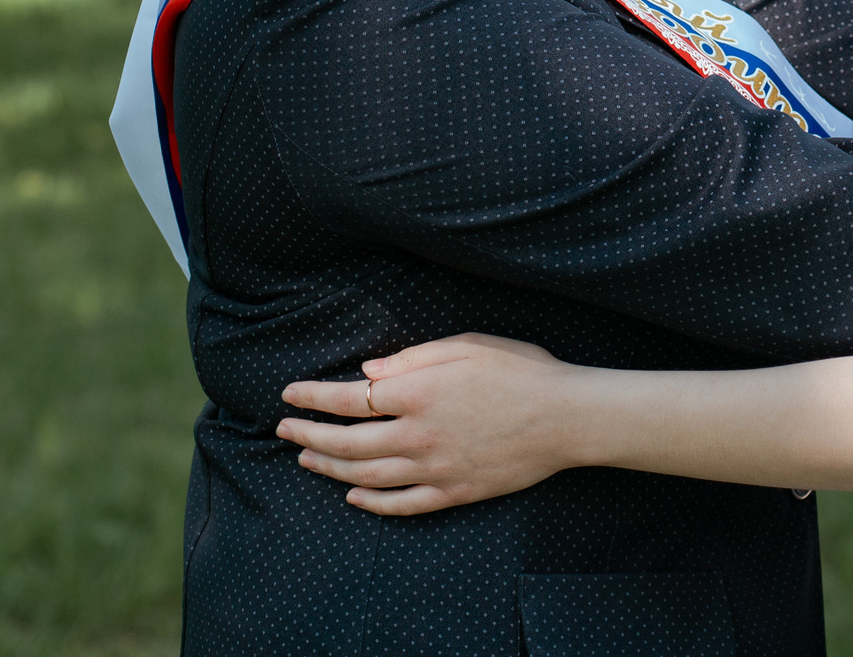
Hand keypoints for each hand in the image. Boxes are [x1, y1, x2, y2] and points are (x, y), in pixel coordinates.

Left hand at [279, 334, 570, 516]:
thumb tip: (367, 372)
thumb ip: (413, 358)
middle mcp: (418, 435)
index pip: (348, 399)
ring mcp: (434, 469)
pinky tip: (354, 496)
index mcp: (418, 393)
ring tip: (307, 460)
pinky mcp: (453, 492)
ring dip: (330, 469)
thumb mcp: (467, 347)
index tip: (289, 395)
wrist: (567, 417)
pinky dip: (372, 503)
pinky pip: (401, 504)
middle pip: (347, 443)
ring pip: (366, 476)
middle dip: (308, 436)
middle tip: (285, 431)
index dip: (313, 398)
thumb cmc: (522, 371)